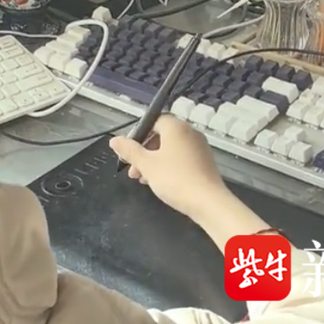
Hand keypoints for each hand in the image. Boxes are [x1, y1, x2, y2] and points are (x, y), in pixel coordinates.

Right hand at [110, 114, 225, 219]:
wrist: (209, 202)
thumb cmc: (175, 179)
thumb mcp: (147, 165)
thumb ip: (129, 151)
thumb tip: (114, 140)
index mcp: (176, 126)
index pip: (153, 121)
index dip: (137, 135)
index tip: (127, 152)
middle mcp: (189, 131)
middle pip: (161, 135)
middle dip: (143, 151)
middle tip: (132, 170)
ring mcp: (199, 146)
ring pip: (170, 148)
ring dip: (154, 160)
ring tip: (143, 180)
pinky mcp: (204, 161)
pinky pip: (181, 157)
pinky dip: (168, 165)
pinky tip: (160, 182)